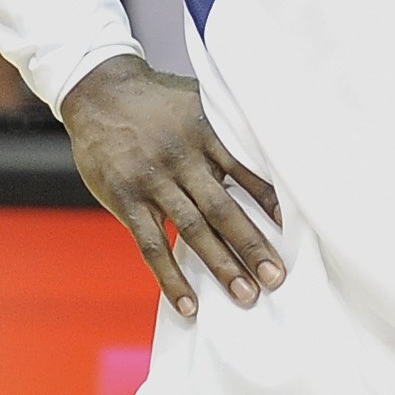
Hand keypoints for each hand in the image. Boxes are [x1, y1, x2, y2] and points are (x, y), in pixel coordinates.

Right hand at [58, 53, 281, 315]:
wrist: (98, 91)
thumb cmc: (156, 100)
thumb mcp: (198, 101)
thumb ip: (228, 129)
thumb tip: (273, 153)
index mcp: (206, 134)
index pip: (247, 173)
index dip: (271, 204)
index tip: (296, 233)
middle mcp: (181, 159)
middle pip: (223, 209)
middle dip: (251, 245)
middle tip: (277, 278)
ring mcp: (152, 181)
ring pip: (192, 230)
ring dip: (220, 265)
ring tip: (245, 295)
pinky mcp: (126, 200)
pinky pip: (151, 245)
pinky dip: (170, 277)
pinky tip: (188, 304)